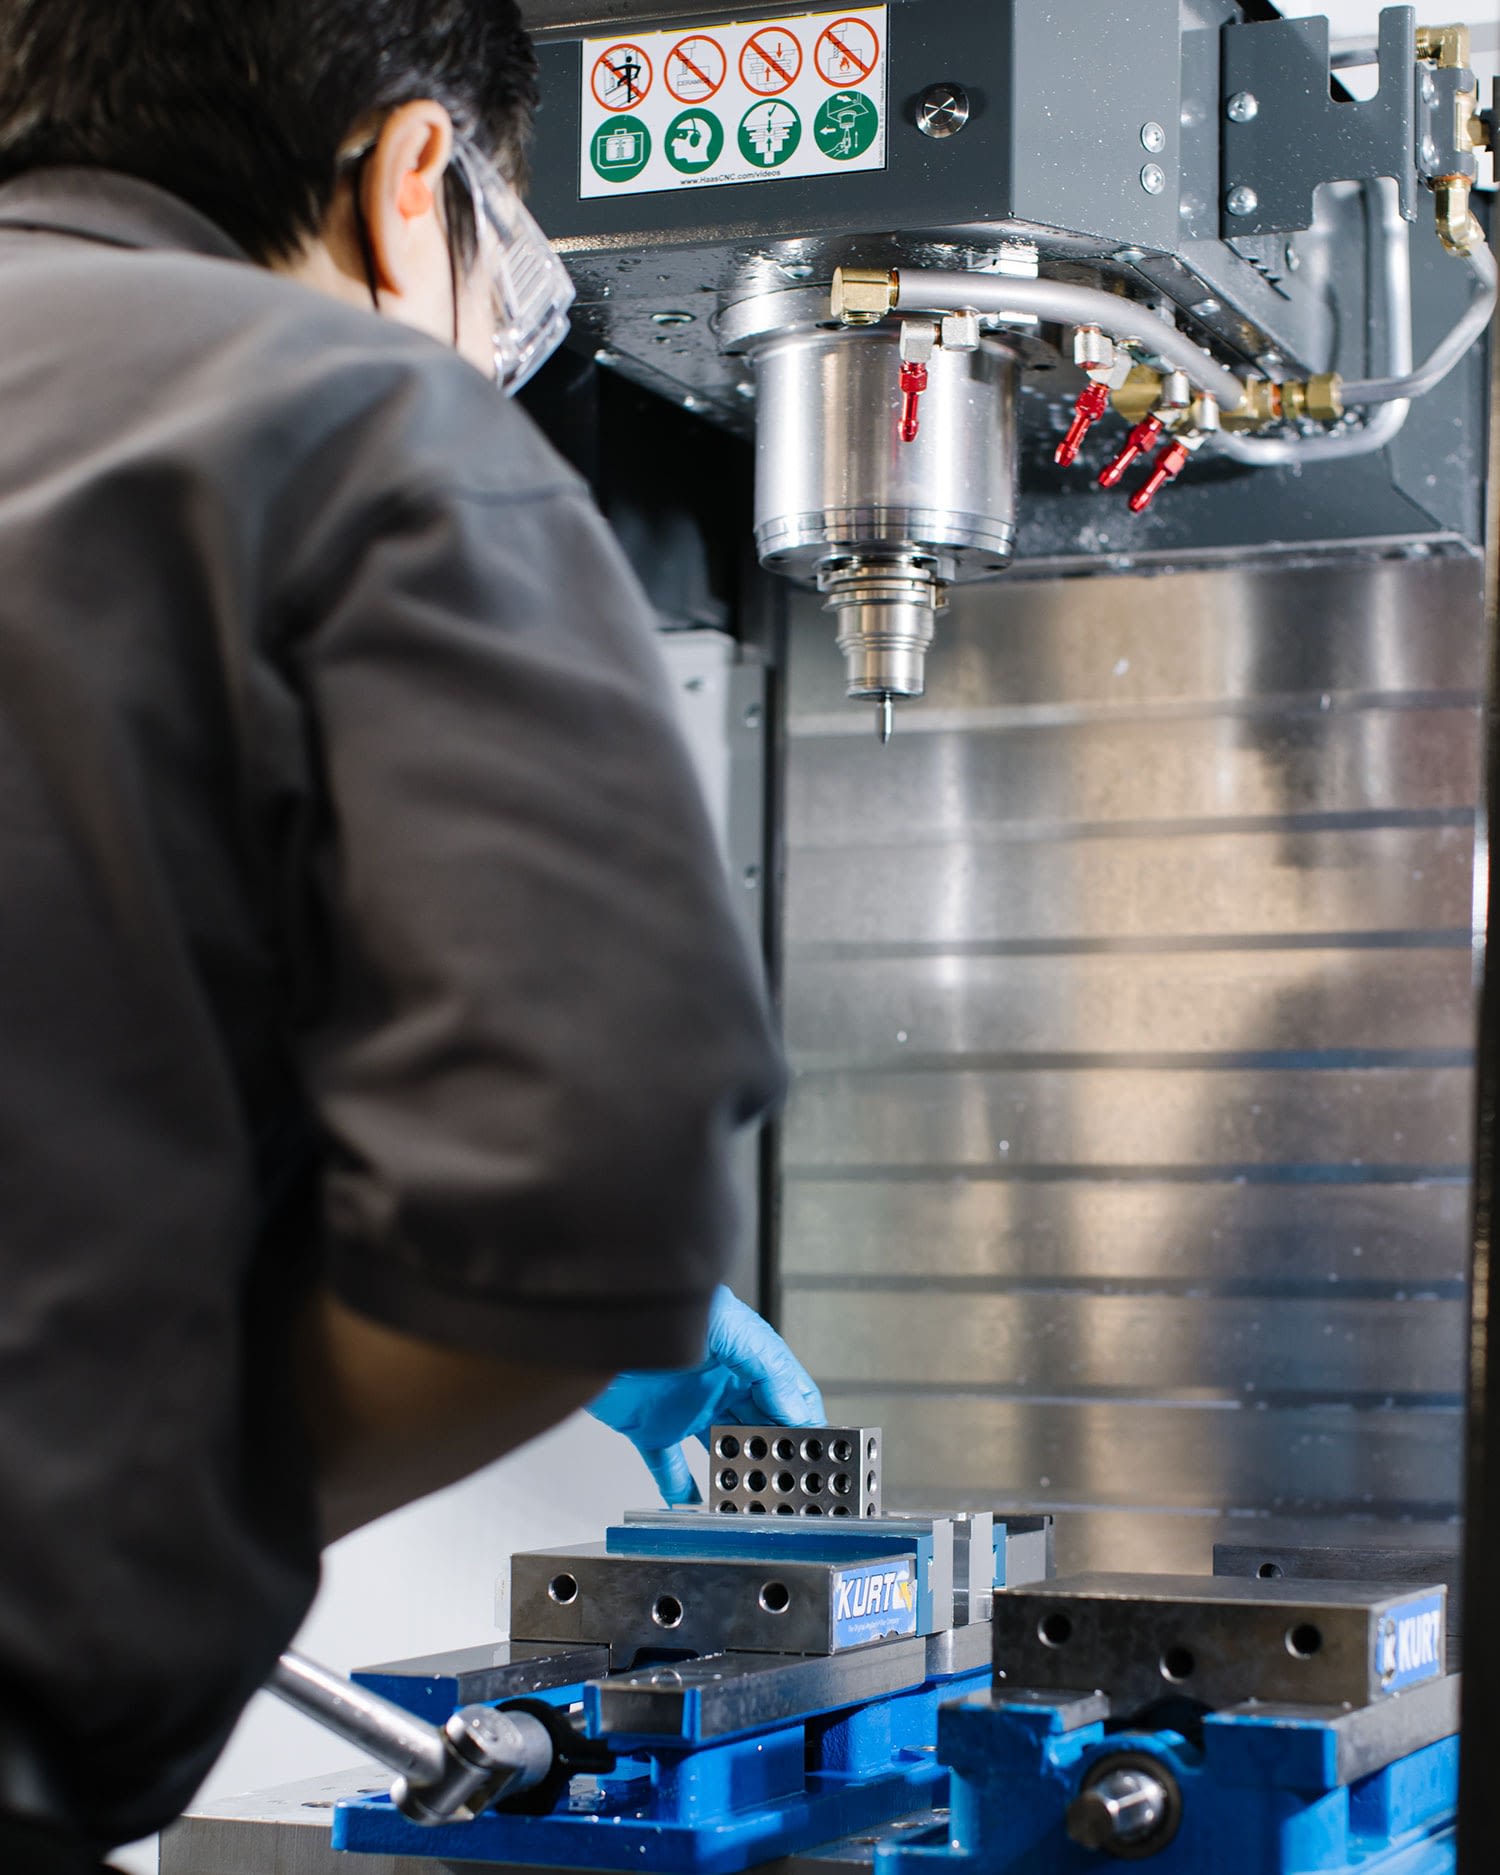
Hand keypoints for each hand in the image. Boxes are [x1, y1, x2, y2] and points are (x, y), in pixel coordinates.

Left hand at [587, 1287, 824, 1504]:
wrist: (585, 1315)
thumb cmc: (654, 1302)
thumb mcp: (723, 1322)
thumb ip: (764, 1363)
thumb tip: (795, 1409)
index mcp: (741, 1356)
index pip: (786, 1394)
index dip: (806, 1424)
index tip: (823, 1455)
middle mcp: (716, 1384)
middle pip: (758, 1428)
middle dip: (778, 1457)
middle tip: (793, 1489)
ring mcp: (683, 1409)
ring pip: (720, 1451)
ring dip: (738, 1476)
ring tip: (755, 1505)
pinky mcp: (648, 1429)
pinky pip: (670, 1469)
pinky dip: (683, 1491)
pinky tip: (698, 1509)